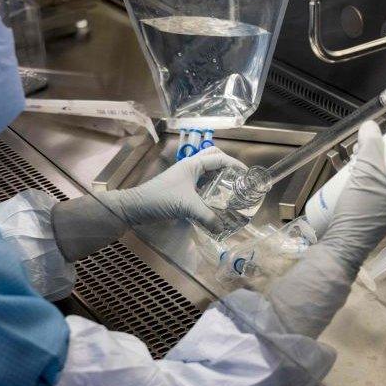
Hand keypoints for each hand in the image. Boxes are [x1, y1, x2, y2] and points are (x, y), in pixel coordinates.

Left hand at [99, 147, 244, 231]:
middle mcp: (190, 166)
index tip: (248, 176)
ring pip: (206, 170)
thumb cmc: (161, 199)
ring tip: (231, 190)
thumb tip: (223, 228)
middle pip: (213, 158)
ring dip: (219, 176)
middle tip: (238, 181)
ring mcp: (184, 176)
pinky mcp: (180, 187)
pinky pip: (200, 182)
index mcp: (193, 164)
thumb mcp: (187, 207)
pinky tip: (215, 200)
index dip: (236, 165)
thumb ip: (208, 217)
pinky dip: (210, 187)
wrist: (136, 207)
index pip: (220, 158)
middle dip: (228, 166)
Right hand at [266, 121, 385, 336]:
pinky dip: (375, 164)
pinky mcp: (383, 201)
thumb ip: (371, 145)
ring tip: (365, 143)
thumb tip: (371, 126)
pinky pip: (384, 176)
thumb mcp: (366, 173)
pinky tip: (359, 159)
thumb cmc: (362, 210)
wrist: (346, 242)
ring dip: (382, 149)